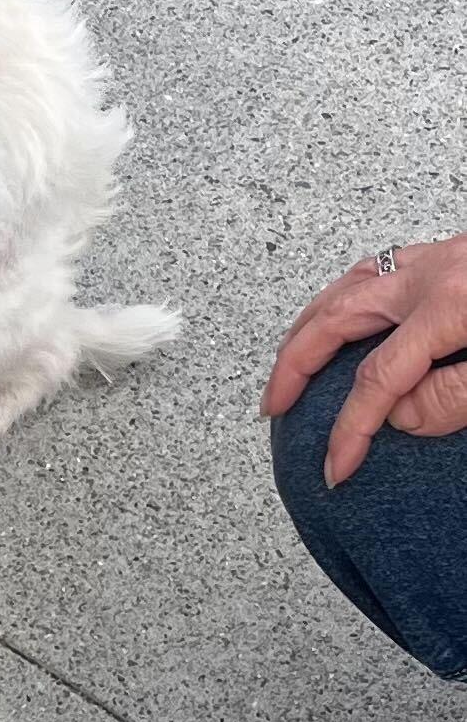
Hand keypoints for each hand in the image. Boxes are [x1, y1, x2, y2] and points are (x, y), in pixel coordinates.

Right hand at [260, 235, 466, 484]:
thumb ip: (454, 399)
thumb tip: (398, 415)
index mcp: (450, 305)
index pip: (378, 381)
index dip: (350, 431)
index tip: (336, 469)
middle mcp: (437, 273)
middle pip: (337, 319)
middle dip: (296, 366)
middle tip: (273, 406)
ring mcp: (446, 256)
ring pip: (351, 285)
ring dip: (311, 325)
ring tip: (291, 362)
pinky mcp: (458, 252)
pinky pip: (380, 271)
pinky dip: (346, 298)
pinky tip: (345, 320)